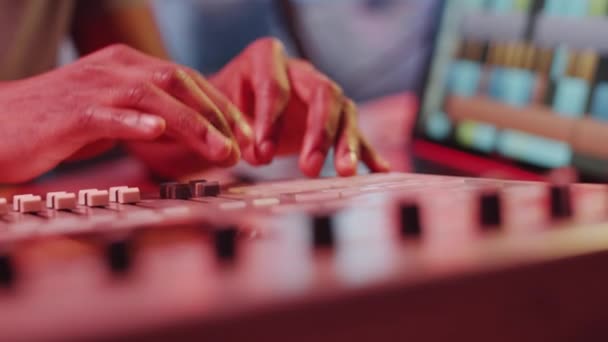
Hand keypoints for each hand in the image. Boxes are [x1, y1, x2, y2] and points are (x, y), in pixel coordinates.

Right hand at [0, 44, 247, 182]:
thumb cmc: (57, 123)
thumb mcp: (112, 114)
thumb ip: (147, 116)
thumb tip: (186, 132)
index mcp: (127, 66)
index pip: (187, 79)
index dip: (221, 106)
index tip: (245, 134)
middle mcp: (114, 69)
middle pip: (179, 83)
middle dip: (218, 115)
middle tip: (243, 146)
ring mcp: (92, 88)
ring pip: (152, 96)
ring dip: (192, 124)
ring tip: (219, 148)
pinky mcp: (70, 113)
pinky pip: (106, 113)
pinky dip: (133, 120)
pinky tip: (155, 130)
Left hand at [210, 37, 390, 176]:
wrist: (235, 102)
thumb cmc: (227, 103)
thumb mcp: (223, 111)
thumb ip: (237, 130)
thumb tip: (258, 153)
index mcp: (267, 58)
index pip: (275, 87)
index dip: (270, 120)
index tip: (261, 154)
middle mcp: (300, 72)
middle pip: (324, 93)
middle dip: (319, 131)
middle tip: (309, 166)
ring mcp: (322, 92)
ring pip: (345, 111)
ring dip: (346, 143)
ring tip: (345, 172)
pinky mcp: (334, 118)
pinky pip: (355, 131)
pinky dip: (367, 152)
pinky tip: (380, 170)